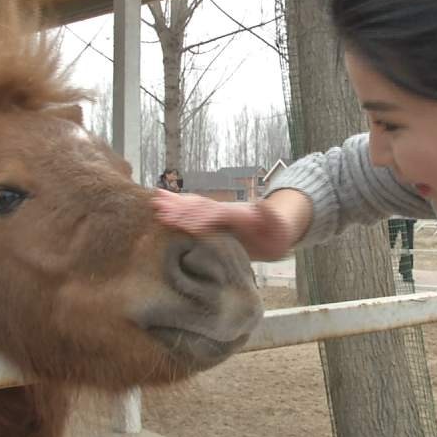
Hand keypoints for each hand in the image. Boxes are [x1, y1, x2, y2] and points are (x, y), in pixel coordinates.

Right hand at [151, 189, 297, 260]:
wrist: (278, 227)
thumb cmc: (278, 233)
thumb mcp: (280, 227)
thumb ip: (271, 217)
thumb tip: (263, 204)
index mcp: (237, 214)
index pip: (215, 214)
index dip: (199, 217)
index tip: (181, 220)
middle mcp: (224, 211)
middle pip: (200, 207)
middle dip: (180, 209)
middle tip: (158, 208)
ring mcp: (218, 215)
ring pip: (194, 207)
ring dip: (176, 205)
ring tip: (156, 202)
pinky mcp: (214, 222)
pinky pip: (194, 214)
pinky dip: (179, 210)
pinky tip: (164, 210)